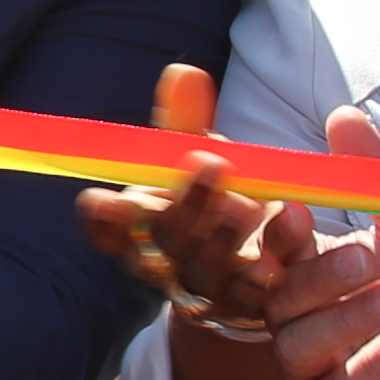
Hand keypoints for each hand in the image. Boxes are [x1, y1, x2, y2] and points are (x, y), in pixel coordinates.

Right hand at [81, 65, 326, 328]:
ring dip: (225, 240)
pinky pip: (253, 299)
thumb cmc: (211, 191)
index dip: (102, 220)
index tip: (102, 199)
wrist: (253, 251)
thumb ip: (187, 119)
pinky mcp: (246, 307)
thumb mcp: (194, 154)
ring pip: (206, 272)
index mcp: (142, 222)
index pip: (107, 230)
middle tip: (212, 164)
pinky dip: (264, 278)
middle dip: (185, 205)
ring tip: (250, 207)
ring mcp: (205, 288)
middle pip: (165, 243)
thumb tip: (184, 72)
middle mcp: (166, 261)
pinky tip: (277, 260)